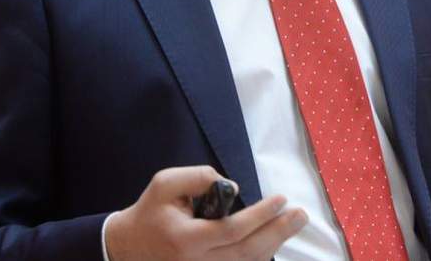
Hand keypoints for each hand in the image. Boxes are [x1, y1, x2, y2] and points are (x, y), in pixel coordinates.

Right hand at [105, 165, 307, 260]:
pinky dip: (259, 255)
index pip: (233, 230)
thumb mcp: (166, 183)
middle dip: (278, 232)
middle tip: (300, 215)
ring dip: (274, 243)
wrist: (129, 246)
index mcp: (187, 239)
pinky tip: (274, 239)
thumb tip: (234, 187)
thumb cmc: (150, 211)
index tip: (280, 199)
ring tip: (294, 223)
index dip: (261, 216)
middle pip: (248, 252)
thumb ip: (199, 178)